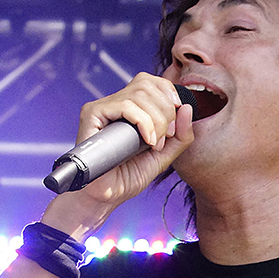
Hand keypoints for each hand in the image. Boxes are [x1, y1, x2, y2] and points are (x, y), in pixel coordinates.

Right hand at [54, 73, 193, 220]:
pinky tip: (148, 141)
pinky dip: (143, 122)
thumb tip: (187, 107)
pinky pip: (125, 105)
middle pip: (147, 84)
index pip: (151, 82)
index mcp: (130, 107)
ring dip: (156, 120)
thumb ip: (180, 135)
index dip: (169, 94)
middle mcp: (114, 103)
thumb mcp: (164, 155)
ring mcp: (102, 107)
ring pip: (138, 94)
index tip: (175, 123)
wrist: (107, 196)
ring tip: (155, 144)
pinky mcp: (92, 114)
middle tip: (166, 138)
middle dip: (166, 111)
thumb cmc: (129, 177)